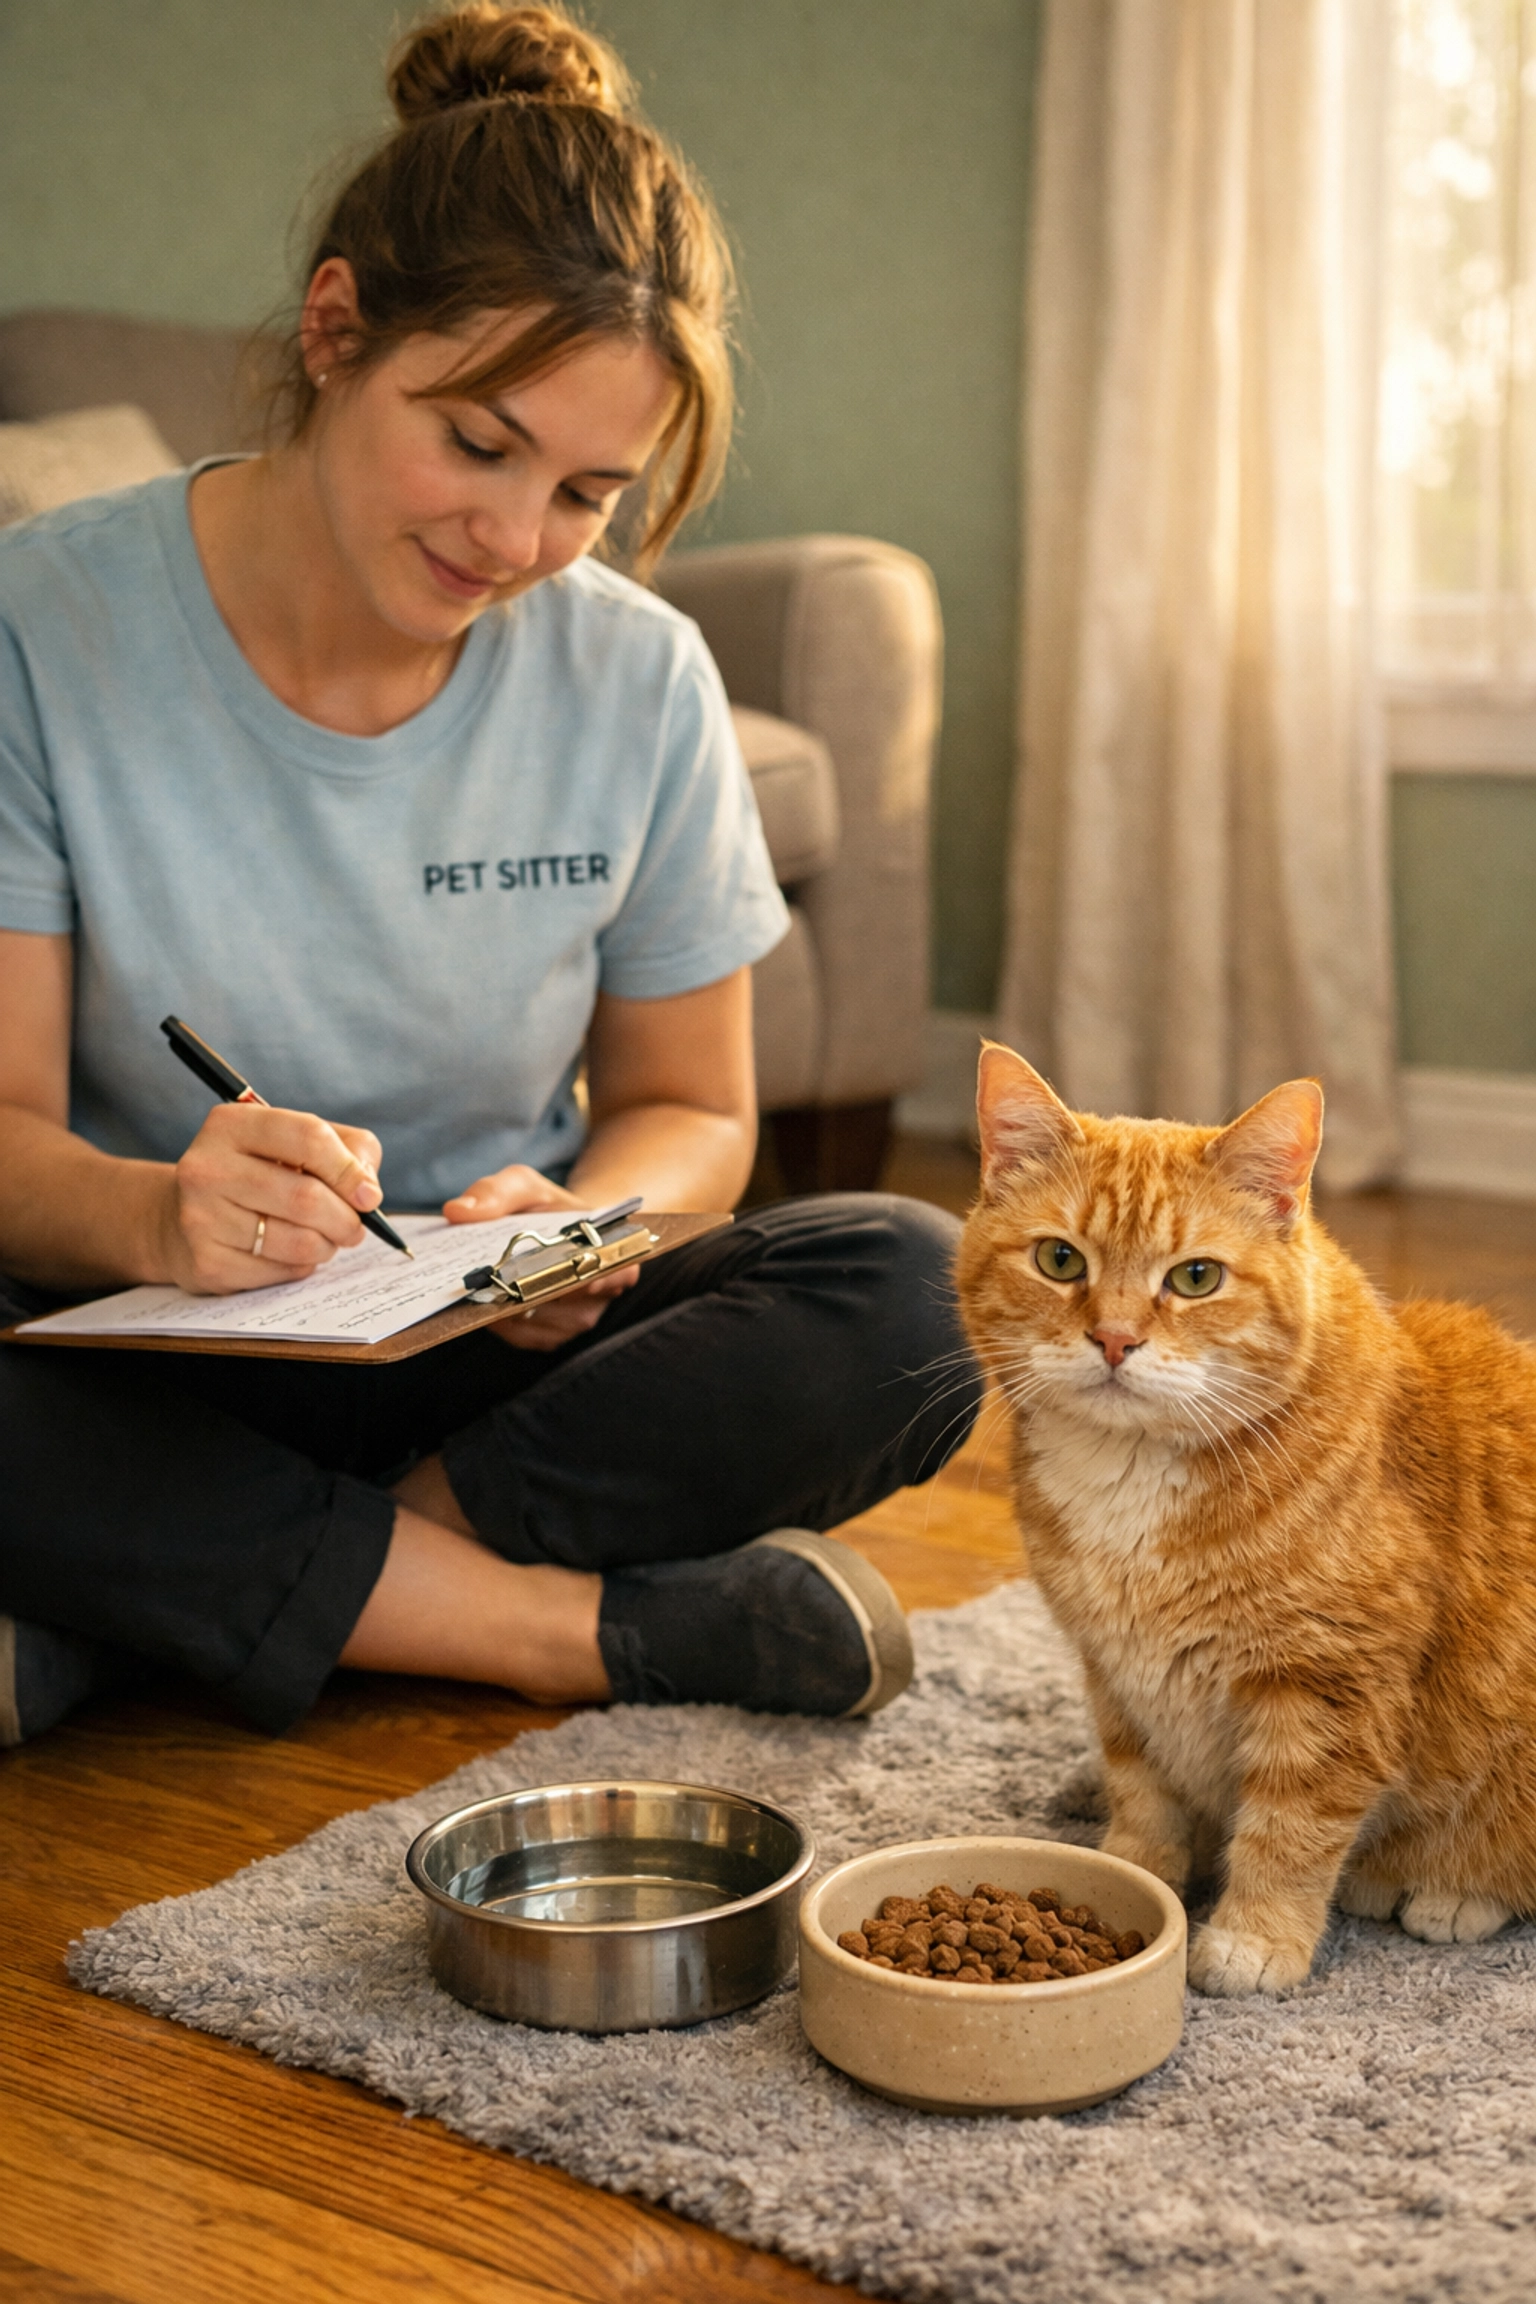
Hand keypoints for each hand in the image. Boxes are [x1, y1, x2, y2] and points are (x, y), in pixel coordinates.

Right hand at [159, 1102, 384, 1293]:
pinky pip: (282, 1271)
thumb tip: (368, 1192)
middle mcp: (207, 1167)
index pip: (309, 1137)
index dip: (349, 1169)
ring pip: (299, 1241)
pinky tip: (288, 1253)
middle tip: (354, 1226)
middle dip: (345, 1218)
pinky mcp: (207, 1262)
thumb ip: (346, 1149)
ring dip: (327, 1245)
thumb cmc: (255, 1174)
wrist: (181, 1218)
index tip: (369, 1195)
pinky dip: (301, 1266)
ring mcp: (201, 1217)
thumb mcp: (292, 1143)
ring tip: (324, 1238)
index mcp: (232, 1124)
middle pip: (307, 1196)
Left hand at [442, 1161, 638, 1351]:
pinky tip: (486, 1303)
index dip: (573, 1278)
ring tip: (482, 1289)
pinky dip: (500, 1323)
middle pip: (560, 1304)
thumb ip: (497, 1192)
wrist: (552, 1232)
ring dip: (506, 1309)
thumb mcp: (525, 1186)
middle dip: (523, 1292)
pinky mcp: (551, 1335)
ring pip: (538, 1324)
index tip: (543, 1275)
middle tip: (489, 1280)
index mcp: (615, 1254)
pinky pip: (523, 1337)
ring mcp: (576, 1319)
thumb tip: (457, 1211)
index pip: (603, 1276)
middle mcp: (602, 1293)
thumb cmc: (546, 1207)